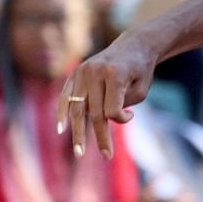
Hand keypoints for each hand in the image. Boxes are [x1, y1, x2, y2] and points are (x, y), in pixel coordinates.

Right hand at [57, 29, 161, 157]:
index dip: (122, 119)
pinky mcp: (75, 73)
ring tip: (79, 152)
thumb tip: (103, 119)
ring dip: (78, 131)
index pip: (112, 109)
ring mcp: (82, 71)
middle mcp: (95, 72)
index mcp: (115, 74)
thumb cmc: (141, 70)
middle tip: (107, 156)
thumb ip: (123, 105)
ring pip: (77, 108)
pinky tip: (61, 129)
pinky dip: (62, 113)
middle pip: (94, 112)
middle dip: (100, 136)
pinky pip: (66, 96)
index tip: (131, 115)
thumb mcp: (141, 89)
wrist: (133, 45)